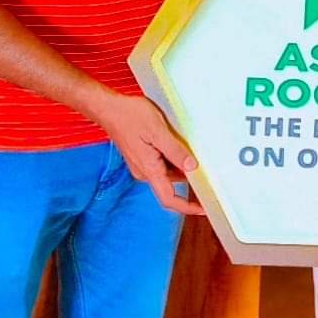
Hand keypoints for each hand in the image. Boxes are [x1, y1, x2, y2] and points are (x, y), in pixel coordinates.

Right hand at [94, 93, 204, 214]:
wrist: (108, 108)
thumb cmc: (130, 116)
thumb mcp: (157, 131)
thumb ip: (175, 151)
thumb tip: (192, 167)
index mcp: (148, 170)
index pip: (169, 198)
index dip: (187, 207)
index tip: (203, 209)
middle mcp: (144, 171)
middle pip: (171, 184)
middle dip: (189, 180)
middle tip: (209, 171)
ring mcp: (142, 164)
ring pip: (168, 172)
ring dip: (181, 165)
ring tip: (194, 150)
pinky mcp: (142, 156)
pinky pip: (162, 163)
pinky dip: (174, 158)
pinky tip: (181, 144)